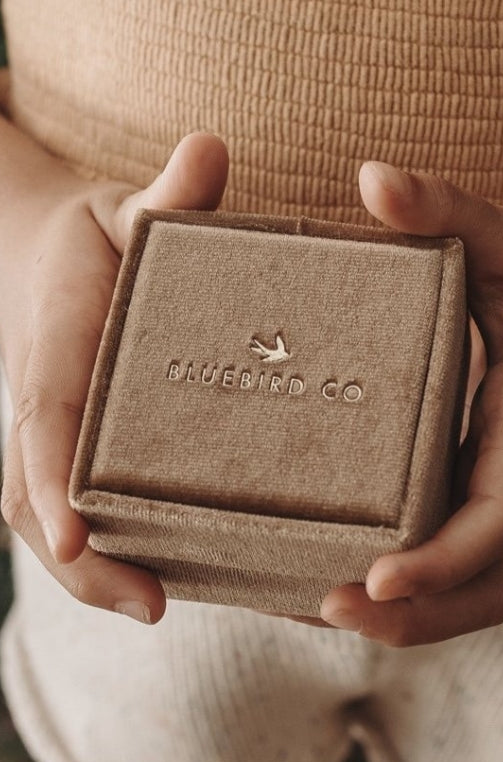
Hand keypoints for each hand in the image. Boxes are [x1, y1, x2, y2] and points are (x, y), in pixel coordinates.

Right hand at [0, 132, 228, 623]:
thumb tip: (209, 151)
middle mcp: (43, 407)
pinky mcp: (80, 457)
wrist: (42, 258)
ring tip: (174, 610)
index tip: (74, 532)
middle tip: (153, 606)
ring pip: (53, 518)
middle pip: (34, 497)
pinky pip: (84, 513)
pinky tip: (183, 584)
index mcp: (53, 348)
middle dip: (81, 561)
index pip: (44, 418)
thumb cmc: (92, 240)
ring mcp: (55, 440)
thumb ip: (166, 195)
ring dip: (98, 574)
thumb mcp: (123, 207)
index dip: (53, 478)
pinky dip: (115, 556)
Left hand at [319, 161, 502, 645]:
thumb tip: (372, 178)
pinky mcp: (468, 498)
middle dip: (420, 617)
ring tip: (313, 609)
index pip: (501, 516)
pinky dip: (403, 601)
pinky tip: (321, 583)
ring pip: (474, 594)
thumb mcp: (501, 232)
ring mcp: (493, 495)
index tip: (378, 578)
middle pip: (490, 584)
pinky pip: (449, 572)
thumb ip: (443, 205)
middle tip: (331, 607)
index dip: (445, 559)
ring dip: (409, 624)